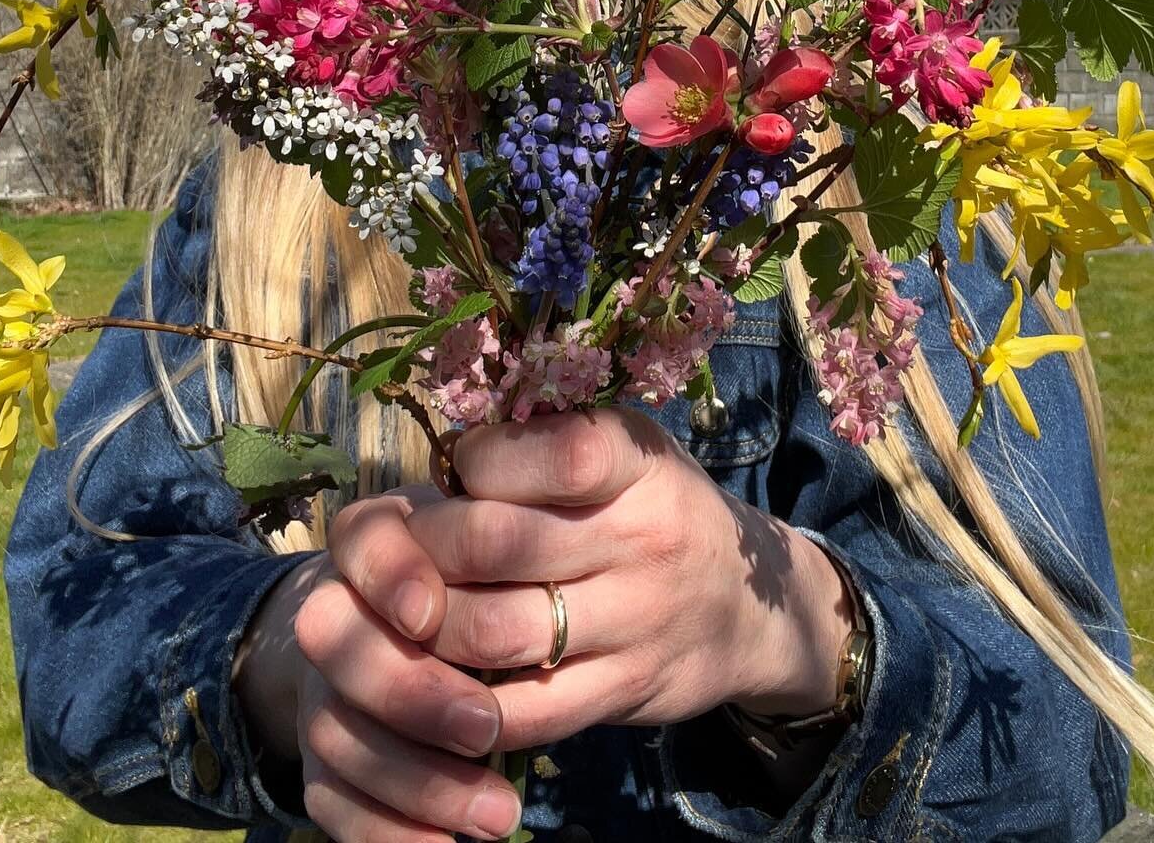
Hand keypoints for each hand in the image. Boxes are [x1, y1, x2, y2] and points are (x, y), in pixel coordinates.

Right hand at [236, 487, 526, 841]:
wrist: (449, 617)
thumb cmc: (515, 550)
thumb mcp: (529, 510)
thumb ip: (540, 488)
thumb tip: (579, 468)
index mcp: (385, 534)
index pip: (362, 538)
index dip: (387, 574)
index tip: (430, 611)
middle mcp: (340, 605)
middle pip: (336, 644)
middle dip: (411, 692)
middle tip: (488, 726)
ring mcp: (325, 683)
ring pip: (338, 734)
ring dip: (417, 780)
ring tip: (501, 814)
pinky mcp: (328, 754)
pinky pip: (332, 800)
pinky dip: (386, 832)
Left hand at [407, 406, 853, 750]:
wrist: (751, 607)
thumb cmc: (656, 510)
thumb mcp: (627, 451)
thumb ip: (548, 443)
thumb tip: (445, 449)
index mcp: (638, 459)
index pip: (546, 452)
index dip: (478, 459)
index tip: (458, 469)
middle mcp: (643, 536)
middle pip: (495, 543)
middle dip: (424, 547)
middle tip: (402, 549)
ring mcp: (636, 621)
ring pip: (493, 632)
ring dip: (428, 625)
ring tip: (409, 610)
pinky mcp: (623, 692)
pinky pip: (522, 711)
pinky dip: (463, 701)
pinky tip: (441, 675)